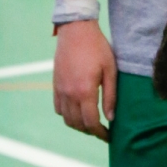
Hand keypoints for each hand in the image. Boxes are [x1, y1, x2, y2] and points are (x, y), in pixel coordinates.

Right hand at [53, 18, 116, 140]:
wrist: (76, 29)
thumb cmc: (97, 47)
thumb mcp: (110, 70)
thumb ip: (110, 96)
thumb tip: (110, 118)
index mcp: (85, 91)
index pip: (91, 122)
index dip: (100, 133)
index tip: (109, 136)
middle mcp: (70, 93)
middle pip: (78, 124)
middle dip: (90, 131)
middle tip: (102, 130)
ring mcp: (60, 89)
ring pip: (66, 119)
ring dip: (78, 125)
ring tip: (90, 123)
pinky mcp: (55, 84)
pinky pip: (58, 108)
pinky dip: (67, 115)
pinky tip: (77, 112)